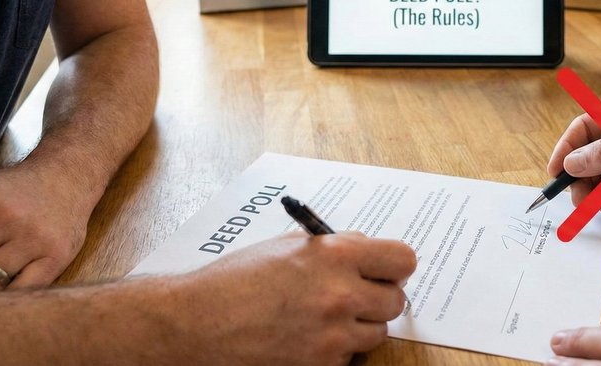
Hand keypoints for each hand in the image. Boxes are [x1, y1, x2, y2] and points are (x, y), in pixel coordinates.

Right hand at [173, 232, 415, 364]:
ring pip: (377, 332)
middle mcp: (341, 294)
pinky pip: (349, 356)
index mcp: (336, 254)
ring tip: (326, 316)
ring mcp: (334, 335)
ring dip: (359, 325)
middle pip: (396, 300)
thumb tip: (365, 253)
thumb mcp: (288, 247)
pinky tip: (306, 336)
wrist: (198, 323)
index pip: (403, 259)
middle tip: (356, 294)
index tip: (386, 269)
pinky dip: (335, 349)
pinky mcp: (322, 365)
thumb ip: (332, 247)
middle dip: (378, 296)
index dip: (394, 265)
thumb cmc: (236, 280)